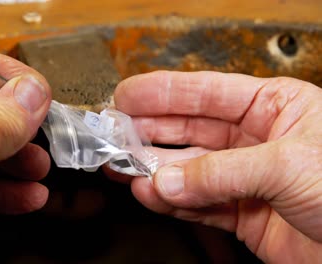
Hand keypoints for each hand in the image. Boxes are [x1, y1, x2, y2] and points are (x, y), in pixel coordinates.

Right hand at [108, 71, 321, 262]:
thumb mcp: (290, 164)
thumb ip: (223, 172)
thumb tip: (170, 179)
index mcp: (272, 106)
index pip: (205, 92)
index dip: (162, 93)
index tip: (127, 96)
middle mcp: (254, 139)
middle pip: (189, 130)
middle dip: (151, 132)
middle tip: (117, 136)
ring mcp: (245, 177)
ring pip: (189, 169)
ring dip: (157, 171)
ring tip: (127, 170)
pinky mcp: (242, 214)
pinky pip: (198, 203)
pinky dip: (173, 202)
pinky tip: (152, 195)